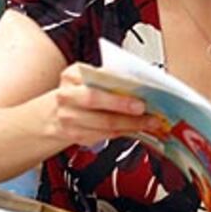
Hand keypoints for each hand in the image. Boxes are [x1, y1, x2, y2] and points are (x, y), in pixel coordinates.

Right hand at [45, 64, 159, 146]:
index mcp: (73, 76)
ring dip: (130, 124)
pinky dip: (124, 132)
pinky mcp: (76, 136)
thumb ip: (112, 77)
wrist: (61, 111)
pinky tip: (137, 128)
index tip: (137, 88)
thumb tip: (140, 80)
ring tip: (149, 121)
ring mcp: (68, 118)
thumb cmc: (84, 90)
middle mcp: (67, 97)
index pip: (94, 78)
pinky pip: (104, 135)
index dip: (113, 80)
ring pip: (103, 124)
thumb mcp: (93, 77)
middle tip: (143, 108)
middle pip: (95, 100)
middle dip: (122, 105)